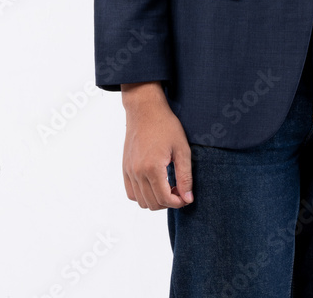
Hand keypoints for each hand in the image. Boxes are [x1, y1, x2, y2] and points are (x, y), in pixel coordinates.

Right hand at [121, 82, 193, 209]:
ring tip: (167, 187)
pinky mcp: (125, 168)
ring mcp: (129, 171)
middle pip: (153, 203)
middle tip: (179, 191)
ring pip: (141, 201)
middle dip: (168, 202)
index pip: (165, 199)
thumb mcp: (182, 148)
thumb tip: (188, 198)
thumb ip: (185, 176)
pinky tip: (154, 184)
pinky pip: (131, 193)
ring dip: (155, 200)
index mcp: (152, 168)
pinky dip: (142, 195)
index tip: (186, 197)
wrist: (145, 109)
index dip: (178, 202)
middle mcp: (137, 172)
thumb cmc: (165, 125)